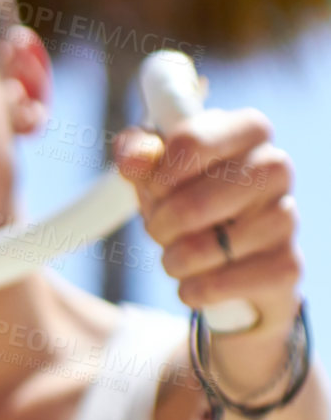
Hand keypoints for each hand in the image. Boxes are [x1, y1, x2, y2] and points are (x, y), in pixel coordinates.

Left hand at [115, 108, 303, 391]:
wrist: (231, 259)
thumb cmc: (192, 200)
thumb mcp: (157, 168)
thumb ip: (137, 152)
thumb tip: (134, 160)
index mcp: (248, 129)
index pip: (189, 143)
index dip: (156, 177)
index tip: (154, 190)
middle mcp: (275, 167)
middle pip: (192, 204)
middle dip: (161, 227)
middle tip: (159, 230)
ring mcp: (286, 217)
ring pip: (202, 249)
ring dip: (174, 261)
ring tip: (179, 257)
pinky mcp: (286, 267)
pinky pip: (217, 286)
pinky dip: (194, 290)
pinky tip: (199, 282)